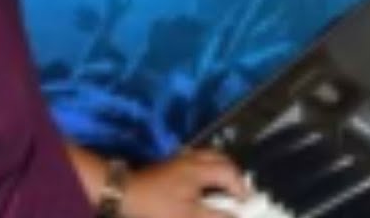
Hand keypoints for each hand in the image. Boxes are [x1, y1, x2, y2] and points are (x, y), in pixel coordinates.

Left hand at [121, 149, 249, 217]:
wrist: (124, 193)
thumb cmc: (157, 205)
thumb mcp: (189, 216)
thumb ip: (215, 217)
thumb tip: (236, 217)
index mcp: (200, 169)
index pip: (230, 172)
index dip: (241, 188)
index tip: (246, 203)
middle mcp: (192, 159)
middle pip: (221, 159)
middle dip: (234, 175)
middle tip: (239, 194)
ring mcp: (181, 160)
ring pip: (209, 157)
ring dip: (221, 170)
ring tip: (225, 188)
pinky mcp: (171, 165)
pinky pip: (197, 160)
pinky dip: (207, 169)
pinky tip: (204, 184)